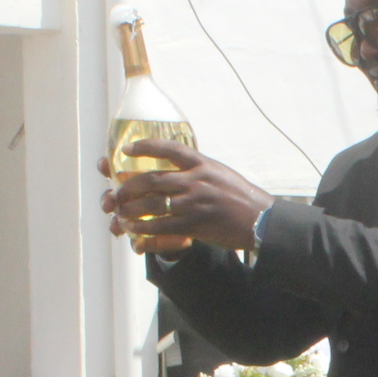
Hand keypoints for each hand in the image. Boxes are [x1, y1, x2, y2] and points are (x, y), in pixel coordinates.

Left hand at [98, 140, 269, 252]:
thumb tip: (176, 170)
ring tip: (120, 213)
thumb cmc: (240, 197)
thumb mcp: (220, 174)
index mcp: (202, 164)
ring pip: (154, 203)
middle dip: (130, 186)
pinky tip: (135, 230)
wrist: (260, 220)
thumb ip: (198, 170)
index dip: (145, 146)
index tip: (127, 149)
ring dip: (132, 209)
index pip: (170, 149)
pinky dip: (145, 228)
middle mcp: (197, 180)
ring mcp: (196, 202)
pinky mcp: (196, 224)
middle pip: (154, 179)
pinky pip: (163, 225)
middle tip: (117, 192)